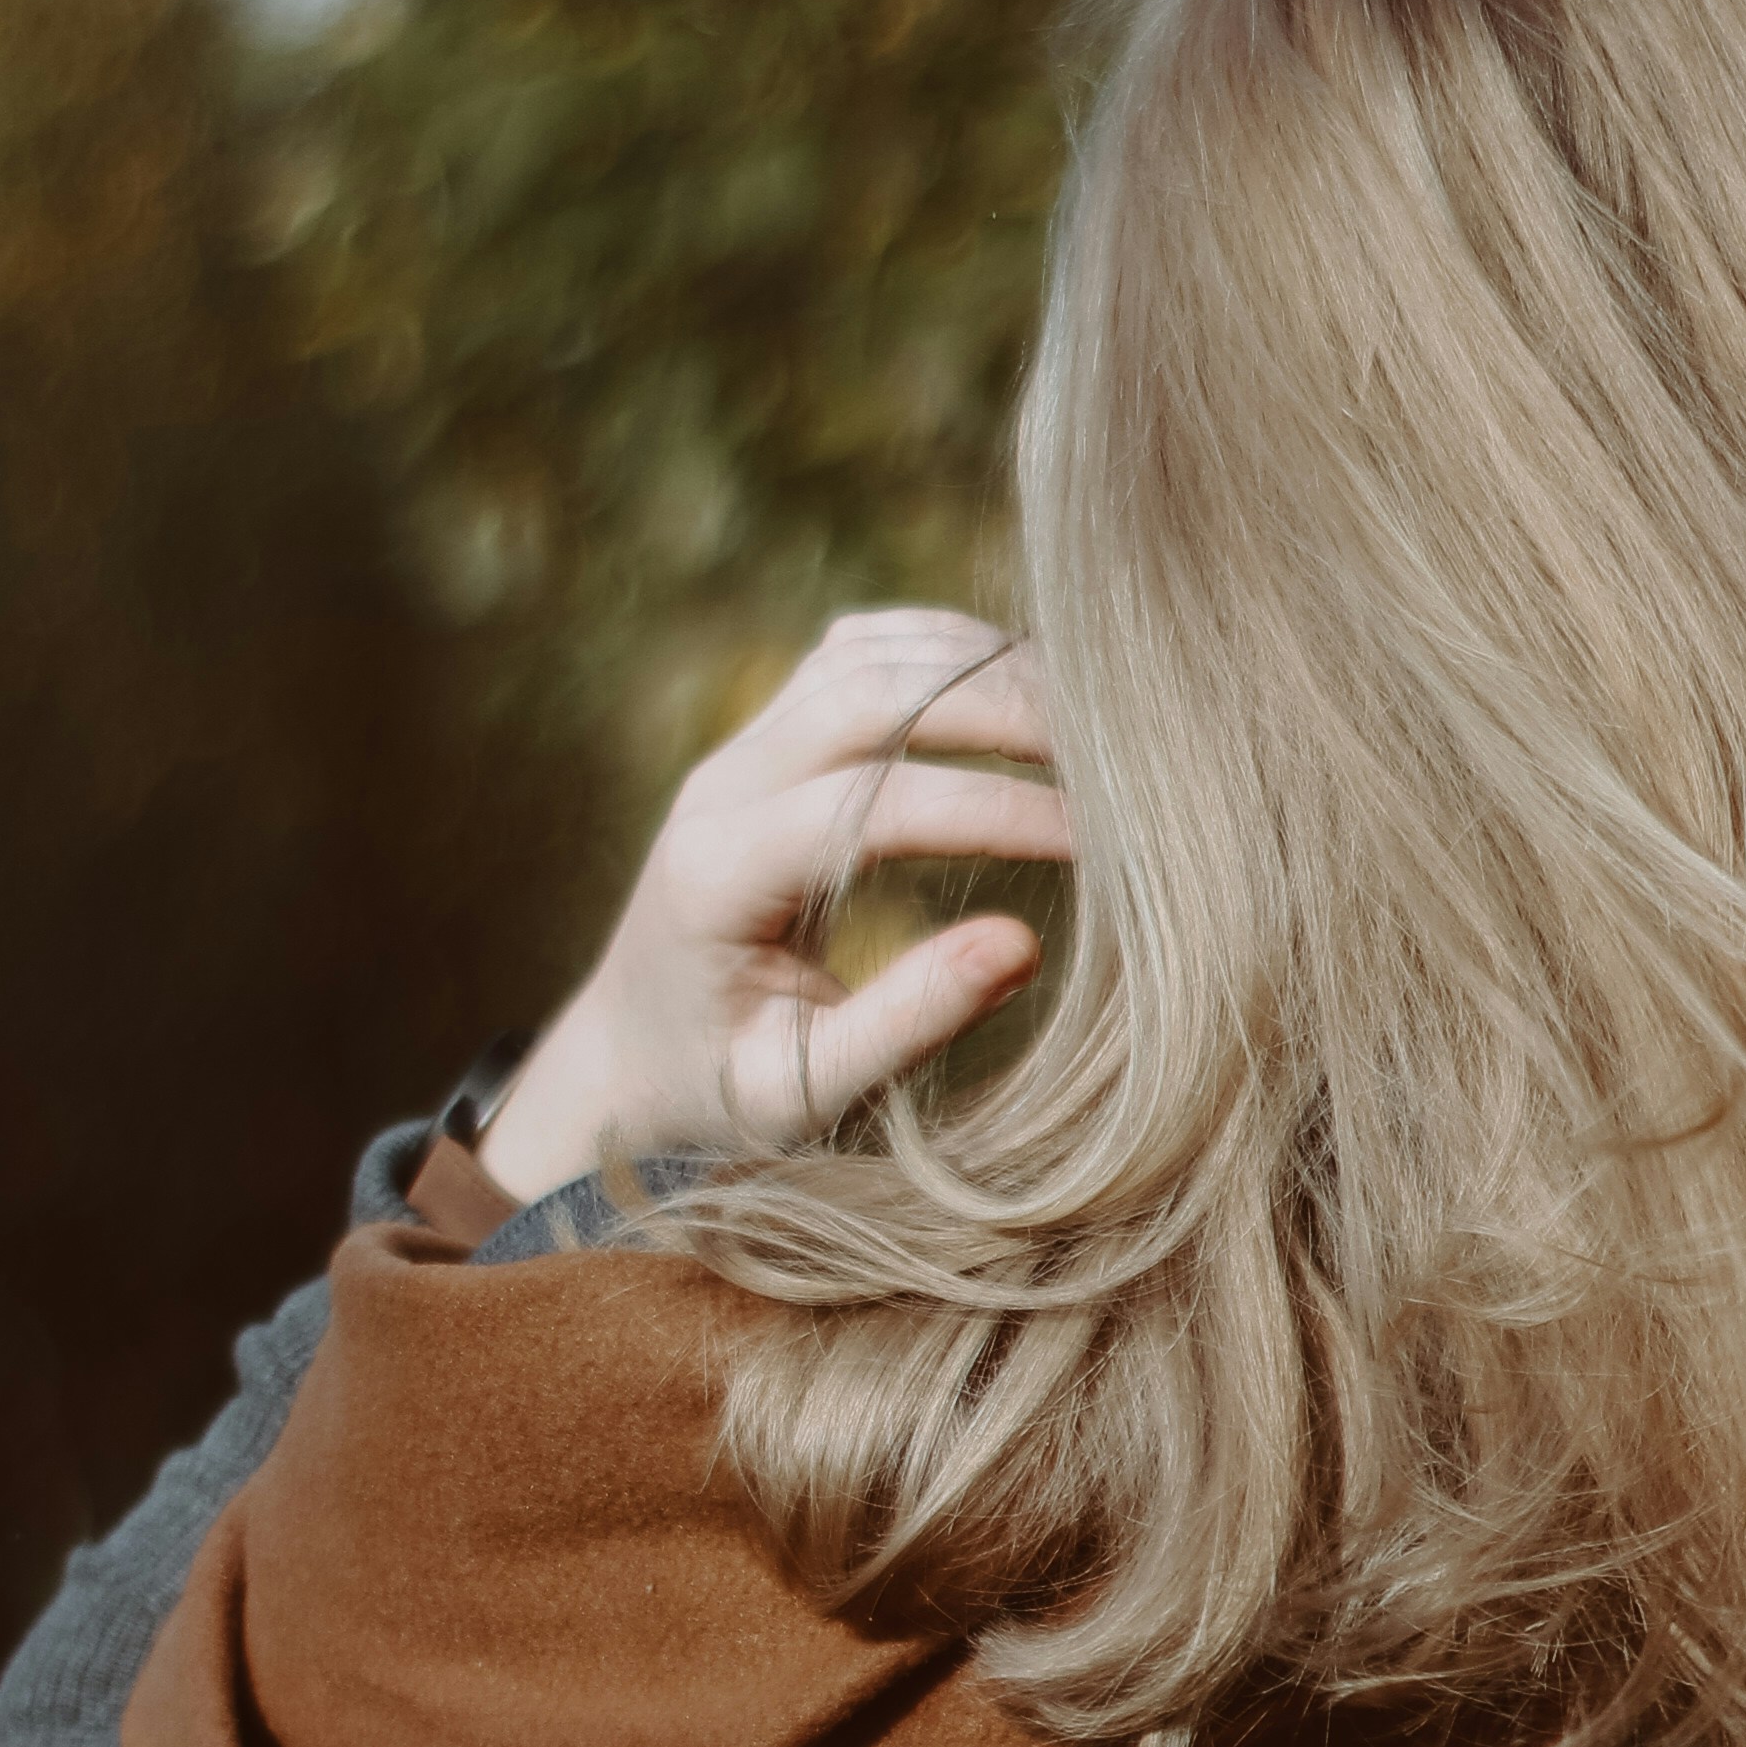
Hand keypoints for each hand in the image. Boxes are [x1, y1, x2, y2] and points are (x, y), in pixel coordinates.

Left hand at [473, 610, 1070, 1204]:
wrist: (627, 1059)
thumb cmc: (719, 1095)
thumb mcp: (804, 1093)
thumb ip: (904, 1025)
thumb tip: (1021, 943)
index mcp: (719, 875)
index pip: (873, 805)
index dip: (993, 809)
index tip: (1097, 844)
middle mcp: (719, 789)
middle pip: (870, 695)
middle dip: (1000, 711)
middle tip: (1117, 757)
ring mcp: (737, 750)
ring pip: (866, 656)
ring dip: (980, 669)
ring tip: (1092, 721)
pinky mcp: (764, 737)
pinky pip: (858, 652)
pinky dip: (945, 651)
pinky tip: (1022, 690)